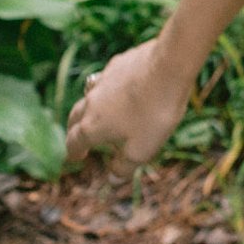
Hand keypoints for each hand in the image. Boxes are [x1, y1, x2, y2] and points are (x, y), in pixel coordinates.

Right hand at [64, 37, 196, 175]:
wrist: (169, 66)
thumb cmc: (154, 112)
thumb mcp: (142, 150)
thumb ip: (124, 167)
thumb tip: (112, 180)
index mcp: (91, 127)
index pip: (73, 143)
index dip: (73, 153)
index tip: (76, 157)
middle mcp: (90, 102)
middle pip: (75, 117)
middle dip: (75, 129)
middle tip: (79, 136)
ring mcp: (103, 80)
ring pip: (89, 96)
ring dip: (91, 107)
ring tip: (99, 113)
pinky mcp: (119, 63)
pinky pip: (108, 79)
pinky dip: (111, 88)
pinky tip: (124, 88)